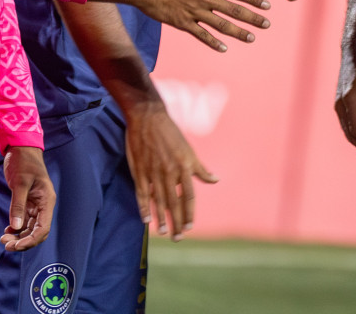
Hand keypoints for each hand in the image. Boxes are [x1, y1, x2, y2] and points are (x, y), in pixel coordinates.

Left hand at [0, 146, 54, 250]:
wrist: (21, 147)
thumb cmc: (23, 161)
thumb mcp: (19, 183)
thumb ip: (18, 205)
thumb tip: (16, 227)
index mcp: (46, 201)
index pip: (43, 228)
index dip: (31, 240)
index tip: (16, 246)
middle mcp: (43, 205)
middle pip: (37, 231)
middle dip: (23, 241)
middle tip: (6, 245)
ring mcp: (35, 204)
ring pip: (30, 228)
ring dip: (18, 236)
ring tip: (3, 239)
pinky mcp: (27, 202)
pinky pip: (24, 220)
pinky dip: (16, 227)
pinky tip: (7, 230)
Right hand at [125, 102, 216, 241]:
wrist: (148, 117)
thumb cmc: (171, 133)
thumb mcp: (189, 149)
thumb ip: (200, 168)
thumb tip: (215, 180)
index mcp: (184, 166)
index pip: (189, 195)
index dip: (189, 212)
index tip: (190, 227)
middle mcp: (169, 172)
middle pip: (174, 202)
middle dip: (177, 221)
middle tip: (178, 238)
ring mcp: (153, 172)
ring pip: (158, 200)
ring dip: (161, 218)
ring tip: (164, 232)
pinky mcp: (140, 171)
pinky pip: (142, 193)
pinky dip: (144, 207)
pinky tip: (146, 219)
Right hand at [138, 0, 270, 52]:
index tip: (266, 5)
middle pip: (234, 10)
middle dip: (253, 18)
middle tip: (267, 24)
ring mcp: (194, 11)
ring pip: (222, 24)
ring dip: (238, 32)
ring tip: (251, 38)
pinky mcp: (182, 22)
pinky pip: (201, 34)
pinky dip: (213, 42)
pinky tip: (223, 48)